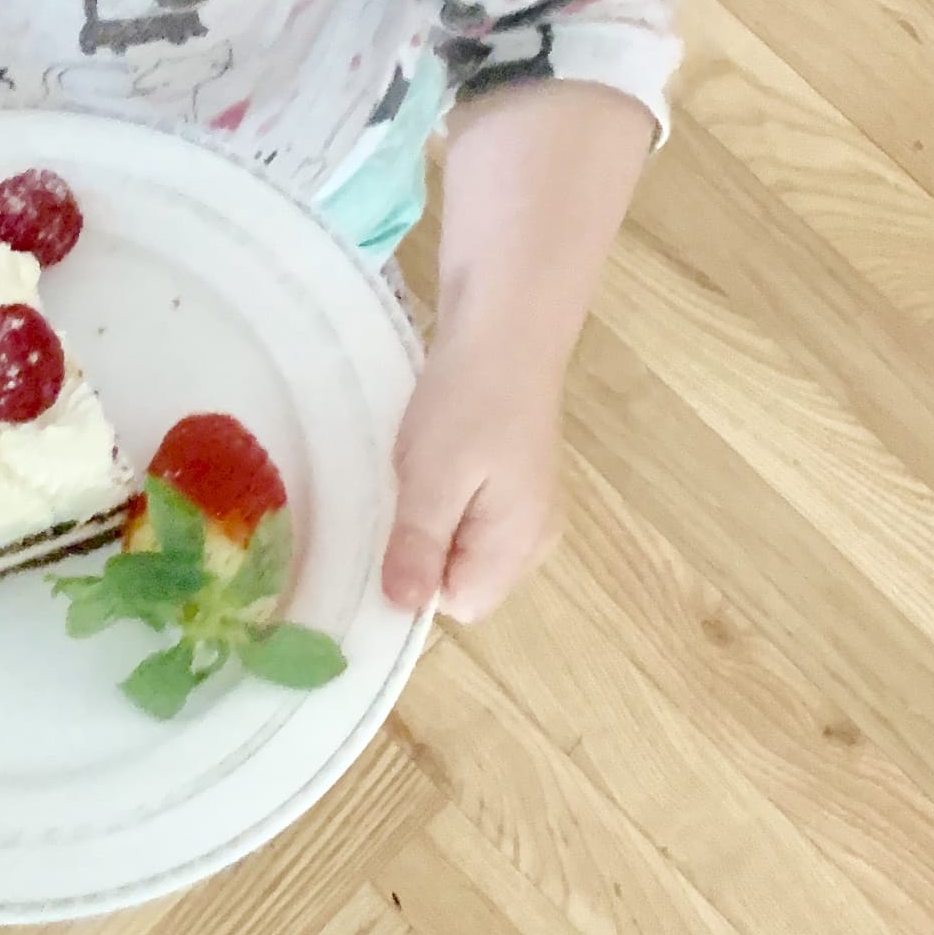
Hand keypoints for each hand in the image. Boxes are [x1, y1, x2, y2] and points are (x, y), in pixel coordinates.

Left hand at [381, 332, 562, 620]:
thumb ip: (419, 546)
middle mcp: (534, 540)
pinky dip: (445, 494)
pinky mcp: (515, 482)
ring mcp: (529, 510)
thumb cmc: (469, 401)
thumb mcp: (432, 477)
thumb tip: (403, 608)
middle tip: (411, 488)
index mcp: (520, 546)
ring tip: (423, 467)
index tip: (399, 524)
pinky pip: (469, 514)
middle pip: (462, 579)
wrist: (506, 326)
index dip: (420, 574)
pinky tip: (439, 454)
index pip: (460, 605)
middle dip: (425, 545)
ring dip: (431, 516)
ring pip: (461, 545)